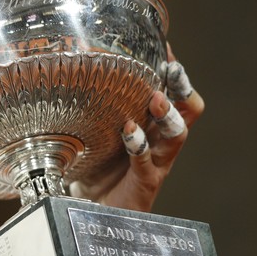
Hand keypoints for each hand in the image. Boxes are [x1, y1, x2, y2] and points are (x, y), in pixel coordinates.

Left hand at [70, 44, 204, 211]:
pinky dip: (140, 145)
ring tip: (156, 98)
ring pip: (177, 136)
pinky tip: (129, 132)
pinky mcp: (145, 183)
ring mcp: (157, 162)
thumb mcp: (98, 127)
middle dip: (181, 87)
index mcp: (153, 123)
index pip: (174, 92)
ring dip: (168, 114)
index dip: (174, 71)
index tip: (163, 46)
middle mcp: (161, 141)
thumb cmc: (96, 163)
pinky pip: (147, 163)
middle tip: (170, 69)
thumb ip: (94, 102)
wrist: (94, 209)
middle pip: (188, 110)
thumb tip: (69, 63)